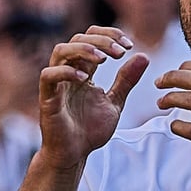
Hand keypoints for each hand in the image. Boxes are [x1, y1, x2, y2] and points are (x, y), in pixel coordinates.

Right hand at [39, 26, 148, 168]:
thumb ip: (126, 80)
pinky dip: (65, 72)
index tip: (130, 46)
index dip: (110, 35)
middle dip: (101, 40)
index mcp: (83, 71)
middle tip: (121, 52)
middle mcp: (68, 72)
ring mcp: (56, 84)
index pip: (92, 38)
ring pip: (60, 51)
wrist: (74, 155)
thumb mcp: (115, 102)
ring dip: (83, 49)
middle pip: (78, 39)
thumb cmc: (90, 130)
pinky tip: (84, 79)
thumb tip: (143, 56)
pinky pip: (48, 76)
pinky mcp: (47, 98)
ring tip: (104, 59)